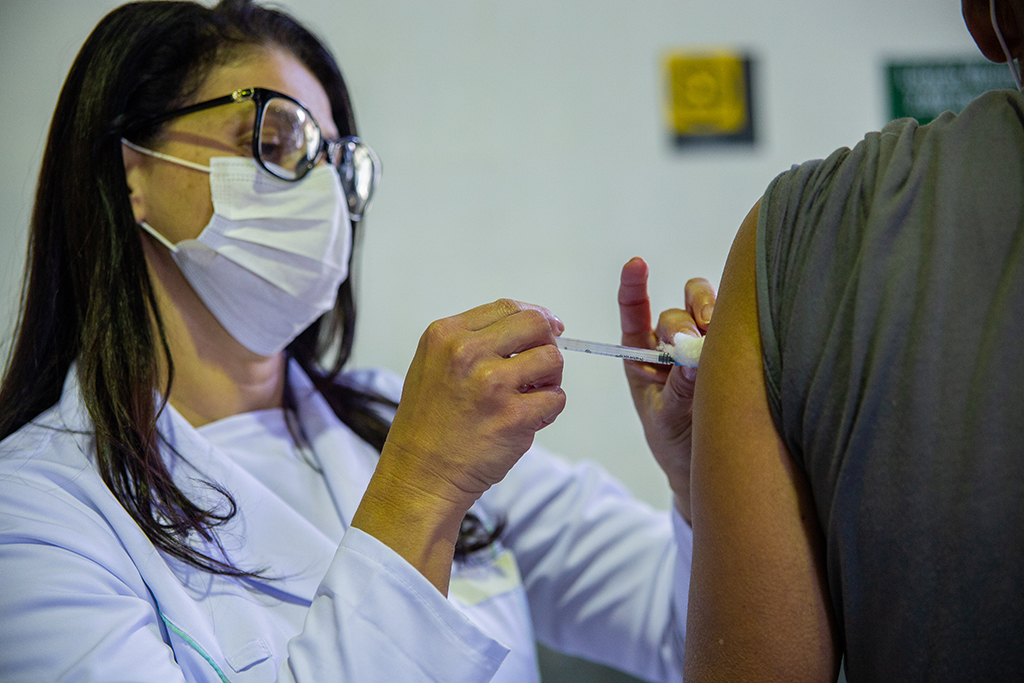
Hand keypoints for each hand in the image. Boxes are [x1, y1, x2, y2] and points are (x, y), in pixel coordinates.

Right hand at [353, 299, 564, 592]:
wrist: (419, 476)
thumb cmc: (428, 426)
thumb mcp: (434, 365)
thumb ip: (474, 342)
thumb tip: (531, 326)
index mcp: (446, 335)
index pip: (508, 307)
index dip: (535, 317)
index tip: (548, 329)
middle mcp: (466, 352)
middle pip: (537, 324)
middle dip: (547, 343)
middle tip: (540, 368)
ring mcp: (490, 383)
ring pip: (552, 359)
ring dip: (548, 380)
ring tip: (528, 398)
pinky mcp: (512, 415)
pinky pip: (555, 399)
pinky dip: (548, 411)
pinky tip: (525, 422)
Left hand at [619, 257, 715, 522]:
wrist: (706, 467)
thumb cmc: (676, 443)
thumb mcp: (669, 420)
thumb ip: (679, 390)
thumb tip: (693, 357)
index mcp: (642, 356)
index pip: (634, 311)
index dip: (633, 285)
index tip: (637, 263)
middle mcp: (672, 344)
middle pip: (678, 309)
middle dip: (684, 319)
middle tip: (691, 340)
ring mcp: (705, 344)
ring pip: (708, 306)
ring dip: (712, 314)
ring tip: (717, 337)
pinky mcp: (734, 349)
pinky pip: (738, 322)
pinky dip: (740, 322)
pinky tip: (746, 336)